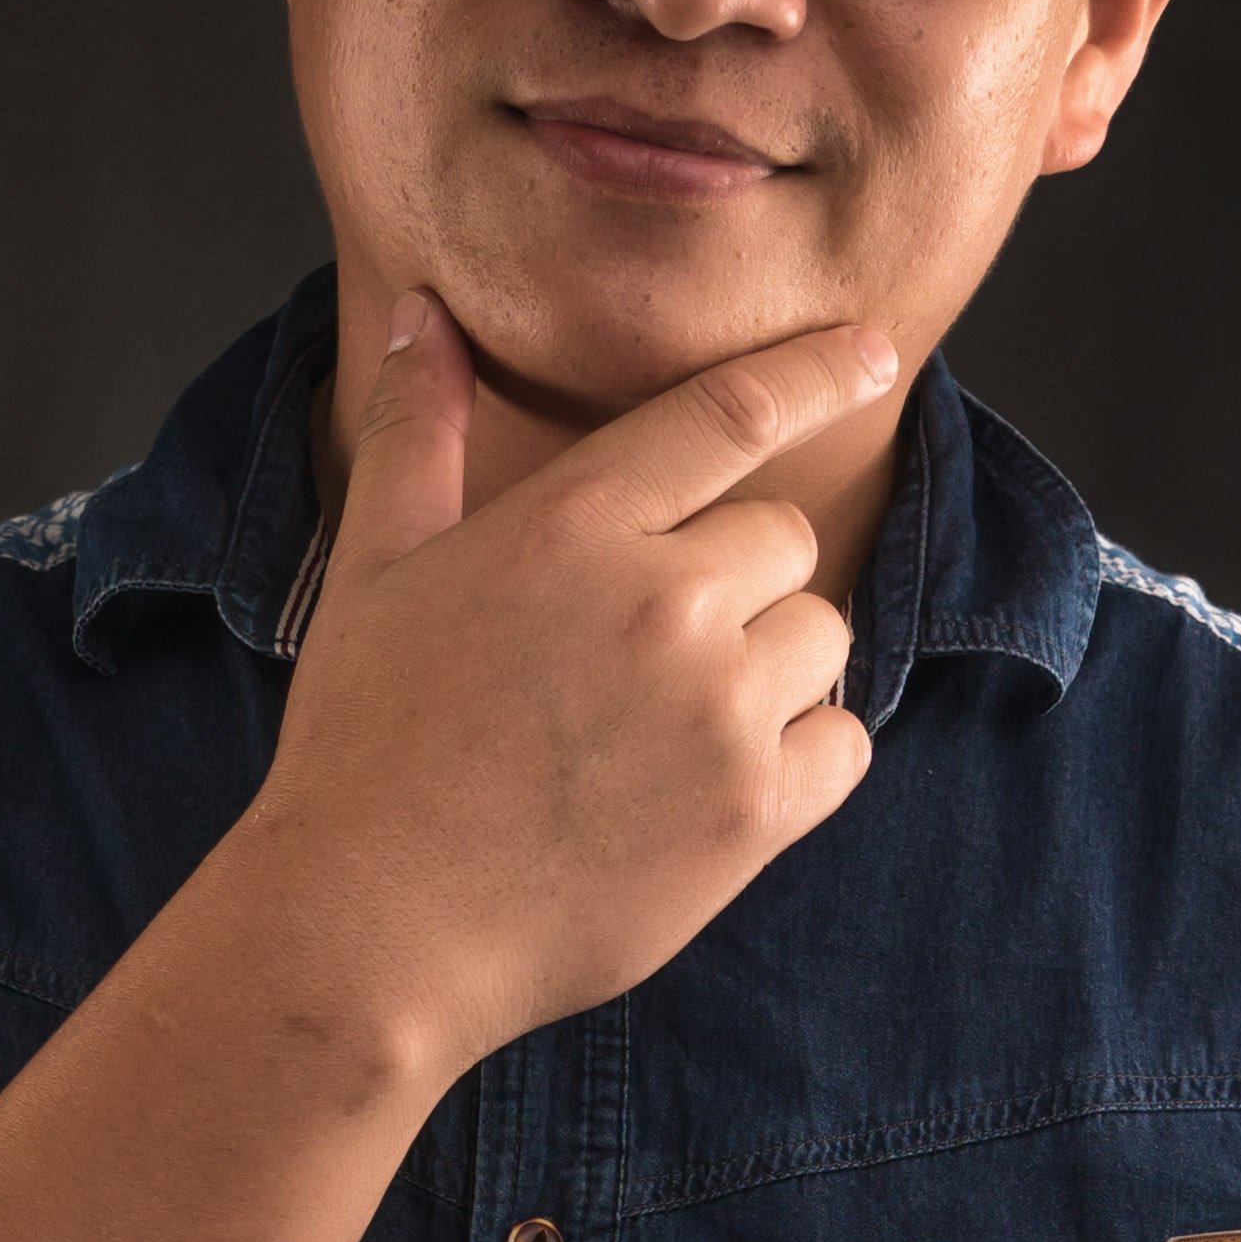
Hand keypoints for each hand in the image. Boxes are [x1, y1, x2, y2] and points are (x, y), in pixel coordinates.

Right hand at [237, 291, 883, 1079]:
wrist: (373, 927)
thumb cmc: (365, 748)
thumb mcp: (374, 567)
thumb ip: (420, 430)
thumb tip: (426, 313)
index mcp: (574, 525)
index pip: (732, 414)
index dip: (817, 370)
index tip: (875, 352)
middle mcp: (661, 602)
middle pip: (785, 540)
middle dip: (738, 582)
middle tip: (644, 657)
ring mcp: (715, 710)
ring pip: (821, 640)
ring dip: (771, 671)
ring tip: (667, 729)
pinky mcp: (751, 813)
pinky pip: (845, 745)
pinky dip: (803, 758)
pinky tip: (713, 785)